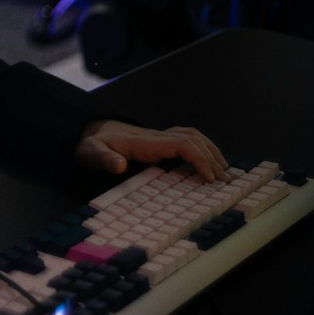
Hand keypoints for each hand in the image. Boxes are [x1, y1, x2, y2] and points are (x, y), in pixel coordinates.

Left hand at [76, 120, 228, 181]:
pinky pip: (187, 139)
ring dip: (212, 151)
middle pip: (193, 139)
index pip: (181, 144)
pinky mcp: (159, 141)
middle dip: (212, 159)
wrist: (87, 131)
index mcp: (144, 141)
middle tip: (226, 183)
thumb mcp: (90, 153)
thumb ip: (103, 159)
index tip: (210, 179)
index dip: (199, 159)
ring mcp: (158, 137)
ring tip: (225, 173)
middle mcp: (155, 136)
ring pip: (193, 135)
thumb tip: (119, 165)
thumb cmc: (90, 145)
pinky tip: (210, 162)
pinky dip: (203, 148)